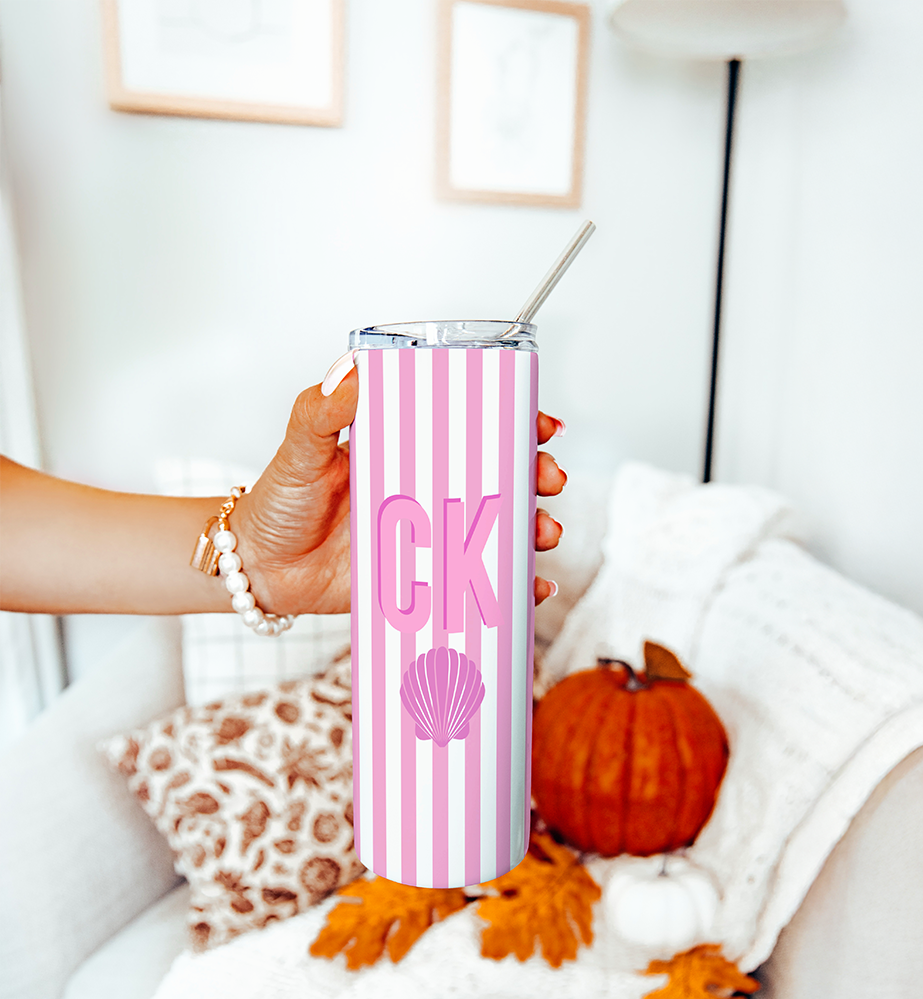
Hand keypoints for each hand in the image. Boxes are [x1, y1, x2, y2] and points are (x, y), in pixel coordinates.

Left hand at [233, 367, 566, 615]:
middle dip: (536, 477)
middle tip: (549, 479)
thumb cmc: (279, 502)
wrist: (258, 568)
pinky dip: (512, 588)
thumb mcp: (300, 446)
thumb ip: (324, 409)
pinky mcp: (425, 580)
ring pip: (498, 530)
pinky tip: (532, 588)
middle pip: (500, 479)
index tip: (538, 423)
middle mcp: (426, 492)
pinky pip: (477, 582)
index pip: (470, 430)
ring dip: (532, 530)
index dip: (512, 425)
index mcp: (405, 451)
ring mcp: (431, 537)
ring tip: (542, 534)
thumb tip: (353, 370)